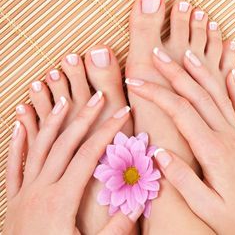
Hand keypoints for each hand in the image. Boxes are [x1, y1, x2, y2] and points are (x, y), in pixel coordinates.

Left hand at [4, 94, 141, 234]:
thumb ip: (117, 227)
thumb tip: (139, 201)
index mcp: (61, 200)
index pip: (89, 154)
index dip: (108, 131)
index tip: (123, 113)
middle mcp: (40, 189)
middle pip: (65, 143)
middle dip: (84, 117)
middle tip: (98, 97)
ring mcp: (23, 192)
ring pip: (38, 147)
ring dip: (51, 121)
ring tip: (62, 100)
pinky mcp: (13, 199)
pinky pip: (13, 164)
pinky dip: (18, 141)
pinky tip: (21, 124)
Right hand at [126, 49, 234, 233]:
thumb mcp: (207, 207)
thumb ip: (182, 179)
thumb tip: (158, 152)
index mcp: (212, 150)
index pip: (179, 111)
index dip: (156, 93)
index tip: (136, 82)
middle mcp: (225, 135)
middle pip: (197, 94)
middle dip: (174, 72)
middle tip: (157, 54)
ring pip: (217, 94)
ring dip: (200, 72)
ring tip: (187, 54)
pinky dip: (233, 86)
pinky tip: (228, 73)